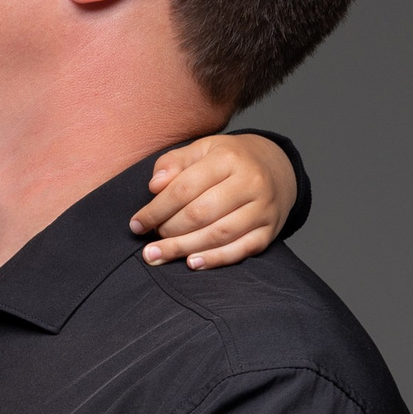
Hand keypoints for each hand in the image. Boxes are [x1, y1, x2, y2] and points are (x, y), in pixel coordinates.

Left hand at [131, 131, 296, 269]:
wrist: (276, 168)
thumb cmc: (228, 161)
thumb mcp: (201, 150)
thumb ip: (174, 163)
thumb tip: (154, 186)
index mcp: (228, 158)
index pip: (184, 188)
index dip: (156, 210)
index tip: (136, 224)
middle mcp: (250, 182)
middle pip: (200, 214)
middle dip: (168, 231)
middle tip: (150, 242)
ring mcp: (262, 208)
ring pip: (219, 234)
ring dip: (184, 249)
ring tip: (158, 256)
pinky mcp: (269, 231)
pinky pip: (241, 250)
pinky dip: (215, 259)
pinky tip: (192, 263)